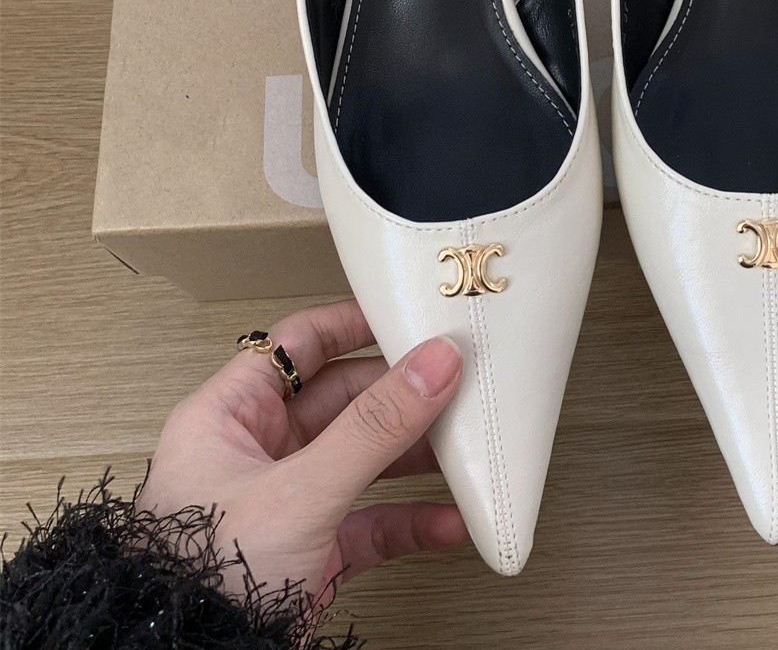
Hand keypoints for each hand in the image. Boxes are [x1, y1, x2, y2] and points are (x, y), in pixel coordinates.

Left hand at [138, 299, 466, 606]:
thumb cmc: (200, 578)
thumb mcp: (299, 490)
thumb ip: (373, 427)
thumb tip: (431, 364)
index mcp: (229, 417)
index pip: (296, 345)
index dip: (351, 324)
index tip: (405, 315)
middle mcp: (256, 454)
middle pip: (343, 400)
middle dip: (400, 395)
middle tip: (451, 381)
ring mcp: (286, 503)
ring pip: (364, 458)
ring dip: (414, 454)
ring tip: (461, 444)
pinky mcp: (311, 550)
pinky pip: (372, 521)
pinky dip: (412, 519)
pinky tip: (448, 519)